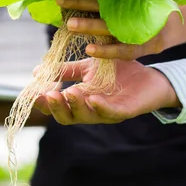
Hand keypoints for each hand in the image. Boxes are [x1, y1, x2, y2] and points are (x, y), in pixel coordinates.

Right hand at [34, 59, 180, 124]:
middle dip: (56, 108)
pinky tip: (94, 99)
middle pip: (67, 118)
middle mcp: (91, 110)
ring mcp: (107, 113)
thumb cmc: (119, 73)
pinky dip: (101, 107)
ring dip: (76, 106)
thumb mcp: (89, 67)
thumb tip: (36, 72)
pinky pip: (111, 113)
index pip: (57, 107)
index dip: (44, 102)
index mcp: (81, 101)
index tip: (33, 92)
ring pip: (86, 117)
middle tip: (48, 95)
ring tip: (69, 93)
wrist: (152, 76)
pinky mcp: (125, 111)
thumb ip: (66, 71)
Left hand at [57, 0, 178, 60]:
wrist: (172, 25)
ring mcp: (136, 28)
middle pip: (102, 4)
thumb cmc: (143, 6)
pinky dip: (106, 50)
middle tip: (59, 0)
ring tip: (69, 24)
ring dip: (89, 25)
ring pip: (108, 26)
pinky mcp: (141, 46)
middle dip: (79, 2)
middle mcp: (130, 9)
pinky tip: (89, 49)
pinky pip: (122, 49)